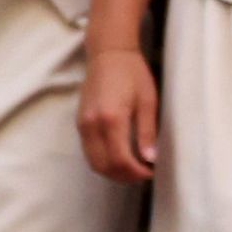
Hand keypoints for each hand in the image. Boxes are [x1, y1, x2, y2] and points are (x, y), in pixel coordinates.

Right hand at [77, 44, 159, 185]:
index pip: (121, 159)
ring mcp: (82, 124)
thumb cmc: (132, 74)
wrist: (108, 55)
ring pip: (93, 162)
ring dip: (113, 172)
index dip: (137, 172)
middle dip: (124, 176)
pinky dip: (103, 162)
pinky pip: (89, 152)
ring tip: (133, 169)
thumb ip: (147, 132)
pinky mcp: (80, 123)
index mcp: (111, 118)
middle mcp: (92, 124)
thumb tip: (151, 159)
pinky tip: (120, 158)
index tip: (151, 172)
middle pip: (104, 166)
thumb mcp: (148, 101)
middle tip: (144, 174)